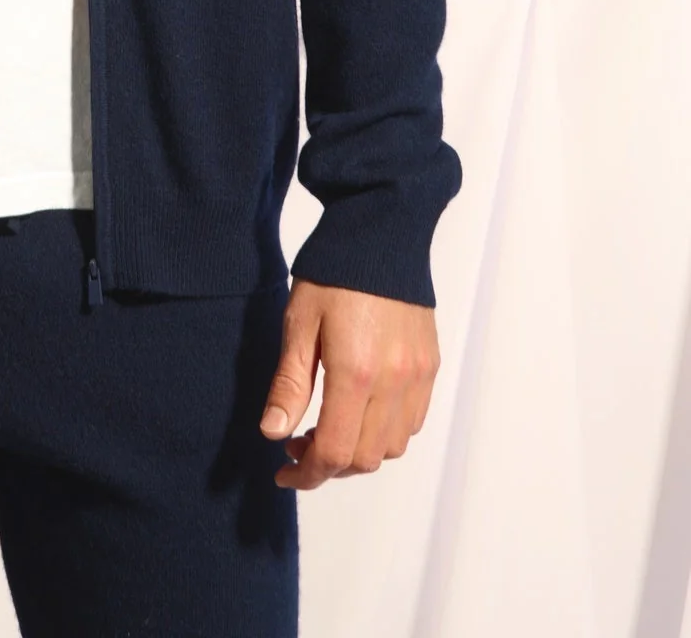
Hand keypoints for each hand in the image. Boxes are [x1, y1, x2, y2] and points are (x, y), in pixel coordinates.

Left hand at [259, 277, 439, 489]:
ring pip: (392, 446)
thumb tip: (274, 432)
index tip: (283, 470)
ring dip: (358, 451)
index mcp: (356, 373)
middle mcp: (394, 382)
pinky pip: (412, 421)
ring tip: (327, 426)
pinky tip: (360, 410)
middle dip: (329, 465)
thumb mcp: (298, 323)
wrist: (381, 230)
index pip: (334, 452)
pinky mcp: (430, 365)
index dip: (307, 473)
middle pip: (365, 458)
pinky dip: (385, 431)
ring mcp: (418, 375)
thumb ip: (289, 384)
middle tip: (297, 444)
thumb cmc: (332, 272)